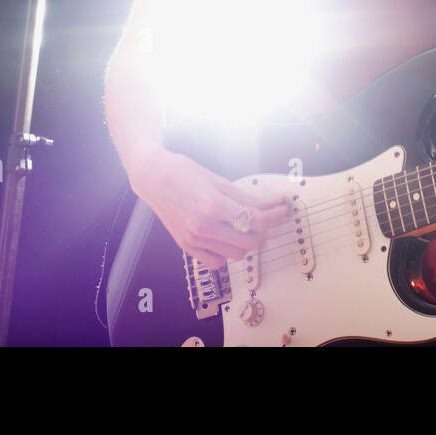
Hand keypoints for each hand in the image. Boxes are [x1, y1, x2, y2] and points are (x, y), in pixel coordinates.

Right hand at [129, 148, 288, 268]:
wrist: (153, 177)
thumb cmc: (184, 172)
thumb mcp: (220, 180)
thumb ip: (248, 197)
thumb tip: (274, 202)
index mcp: (213, 206)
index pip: (256, 220)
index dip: (275, 216)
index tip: (282, 209)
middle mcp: (204, 227)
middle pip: (250, 241)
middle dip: (263, 229)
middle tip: (266, 216)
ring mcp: (194, 240)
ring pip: (236, 255)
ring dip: (246, 241)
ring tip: (245, 224)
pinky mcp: (187, 247)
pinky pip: (217, 261)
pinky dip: (226, 253)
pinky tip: (225, 236)